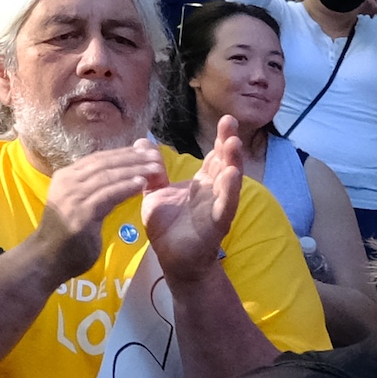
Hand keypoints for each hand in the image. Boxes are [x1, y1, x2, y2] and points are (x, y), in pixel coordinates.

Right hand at [33, 140, 166, 280]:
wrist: (46, 256)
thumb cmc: (63, 233)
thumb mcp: (74, 203)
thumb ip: (89, 190)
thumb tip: (114, 178)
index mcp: (65, 176)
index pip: (96, 158)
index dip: (121, 153)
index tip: (142, 150)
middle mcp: (68, 181)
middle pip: (104, 163)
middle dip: (131, 158)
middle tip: (154, 155)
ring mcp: (74, 196)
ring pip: (108, 176)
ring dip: (134, 170)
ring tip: (154, 169)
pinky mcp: (83, 212)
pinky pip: (108, 194)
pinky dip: (126, 187)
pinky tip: (141, 184)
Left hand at [143, 116, 240, 286]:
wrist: (172, 259)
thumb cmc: (168, 226)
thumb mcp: (155, 193)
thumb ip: (152, 170)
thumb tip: (142, 143)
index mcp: (201, 184)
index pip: (214, 157)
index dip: (220, 139)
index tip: (226, 118)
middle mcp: (213, 193)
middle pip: (225, 164)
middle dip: (229, 144)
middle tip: (231, 121)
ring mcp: (217, 209)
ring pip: (229, 183)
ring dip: (232, 163)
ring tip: (234, 144)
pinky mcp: (215, 226)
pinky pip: (224, 207)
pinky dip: (228, 192)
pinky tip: (231, 176)